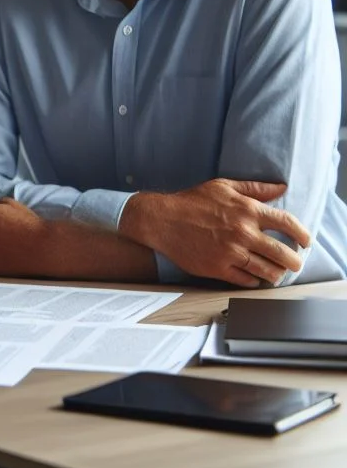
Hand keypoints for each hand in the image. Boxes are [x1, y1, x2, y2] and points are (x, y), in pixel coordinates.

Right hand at [120, 179, 310, 287]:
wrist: (161, 220)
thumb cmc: (190, 202)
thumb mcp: (223, 186)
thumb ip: (254, 188)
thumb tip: (281, 188)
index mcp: (247, 210)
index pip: (287, 223)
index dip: (302, 234)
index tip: (306, 241)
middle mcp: (242, 232)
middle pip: (282, 253)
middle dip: (294, 261)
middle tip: (295, 263)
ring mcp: (230, 252)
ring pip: (267, 270)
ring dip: (276, 273)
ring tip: (276, 273)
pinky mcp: (217, 268)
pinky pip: (245, 280)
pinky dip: (254, 280)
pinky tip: (254, 276)